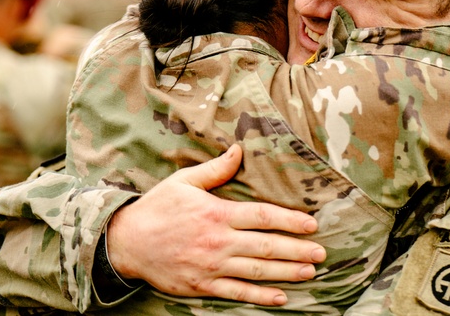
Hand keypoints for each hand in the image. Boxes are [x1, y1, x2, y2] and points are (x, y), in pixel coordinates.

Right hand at [106, 144, 326, 305]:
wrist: (126, 242)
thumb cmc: (157, 208)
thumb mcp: (184, 181)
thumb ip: (216, 169)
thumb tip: (240, 150)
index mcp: (217, 213)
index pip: (262, 217)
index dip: (290, 221)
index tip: (312, 223)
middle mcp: (218, 242)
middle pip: (266, 247)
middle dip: (297, 250)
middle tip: (322, 252)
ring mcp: (211, 267)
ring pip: (256, 272)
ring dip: (286, 273)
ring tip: (310, 271)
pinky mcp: (202, 286)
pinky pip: (236, 294)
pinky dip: (259, 297)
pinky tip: (280, 298)